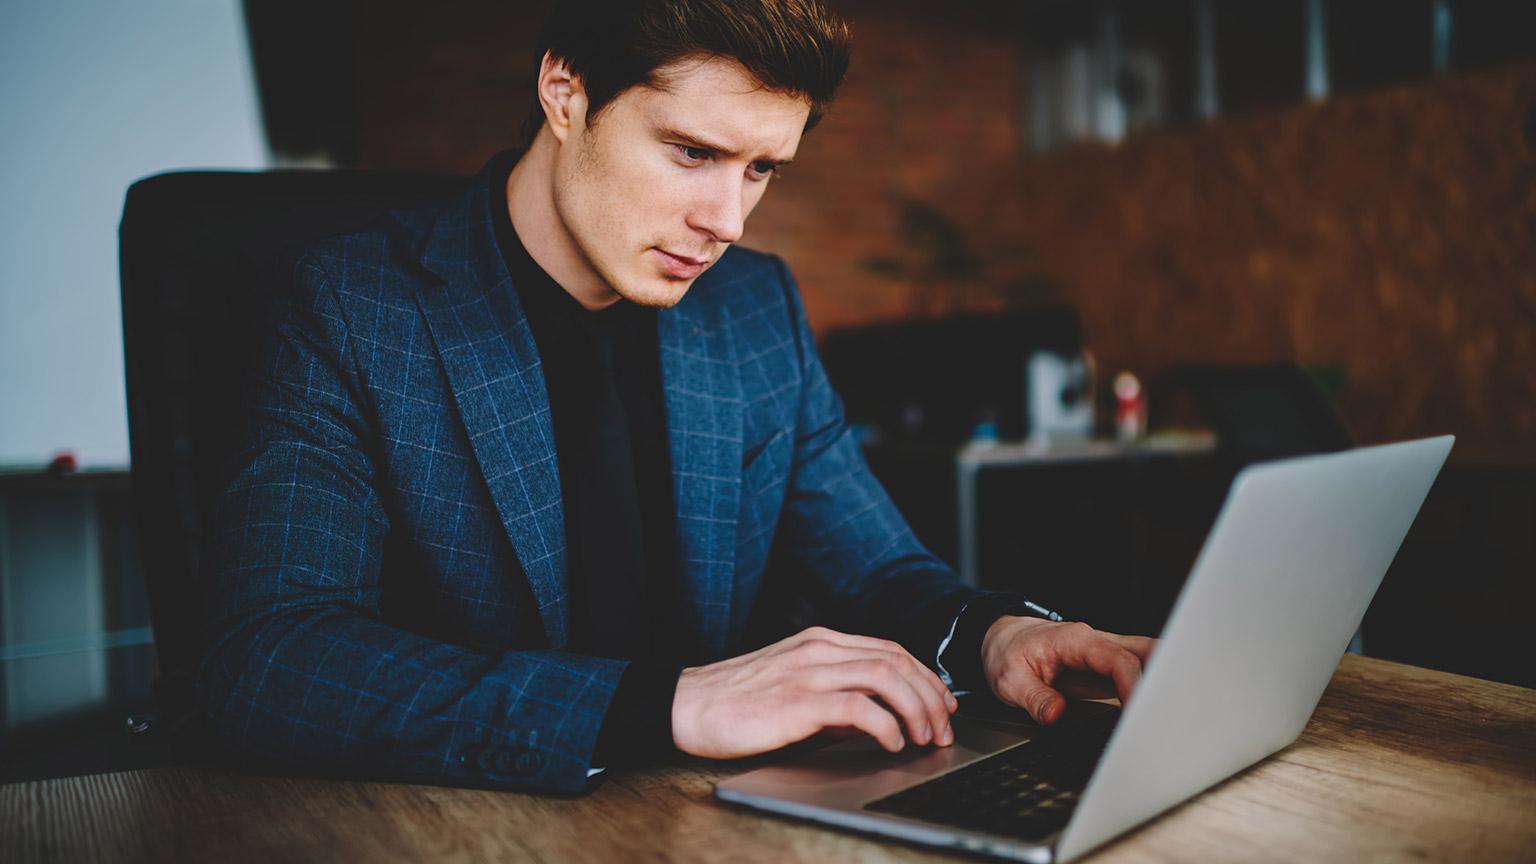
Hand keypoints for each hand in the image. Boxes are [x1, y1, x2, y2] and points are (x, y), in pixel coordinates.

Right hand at [671, 626, 957, 758]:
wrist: (688, 706)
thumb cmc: (736, 704)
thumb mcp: (793, 690)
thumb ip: (835, 699)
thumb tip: (874, 720)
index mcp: (820, 642)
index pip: (890, 649)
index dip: (924, 676)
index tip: (942, 704)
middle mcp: (819, 649)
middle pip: (896, 659)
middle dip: (930, 694)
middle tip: (943, 727)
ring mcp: (809, 671)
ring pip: (886, 676)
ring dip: (916, 708)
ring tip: (924, 737)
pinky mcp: (798, 701)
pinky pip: (858, 707)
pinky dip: (885, 724)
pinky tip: (892, 743)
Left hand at [981, 617, 1154, 724]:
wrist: (1000, 638)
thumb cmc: (1006, 652)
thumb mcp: (1009, 679)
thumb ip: (1035, 698)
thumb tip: (1057, 716)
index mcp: (1076, 640)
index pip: (1119, 660)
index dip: (1134, 686)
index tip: (1137, 714)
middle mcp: (1096, 642)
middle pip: (1146, 651)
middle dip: (1166, 677)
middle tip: (1170, 713)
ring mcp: (1104, 653)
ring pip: (1147, 659)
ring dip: (1162, 682)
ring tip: (1169, 715)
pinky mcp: (1105, 667)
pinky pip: (1137, 672)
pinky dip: (1150, 688)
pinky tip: (1155, 710)